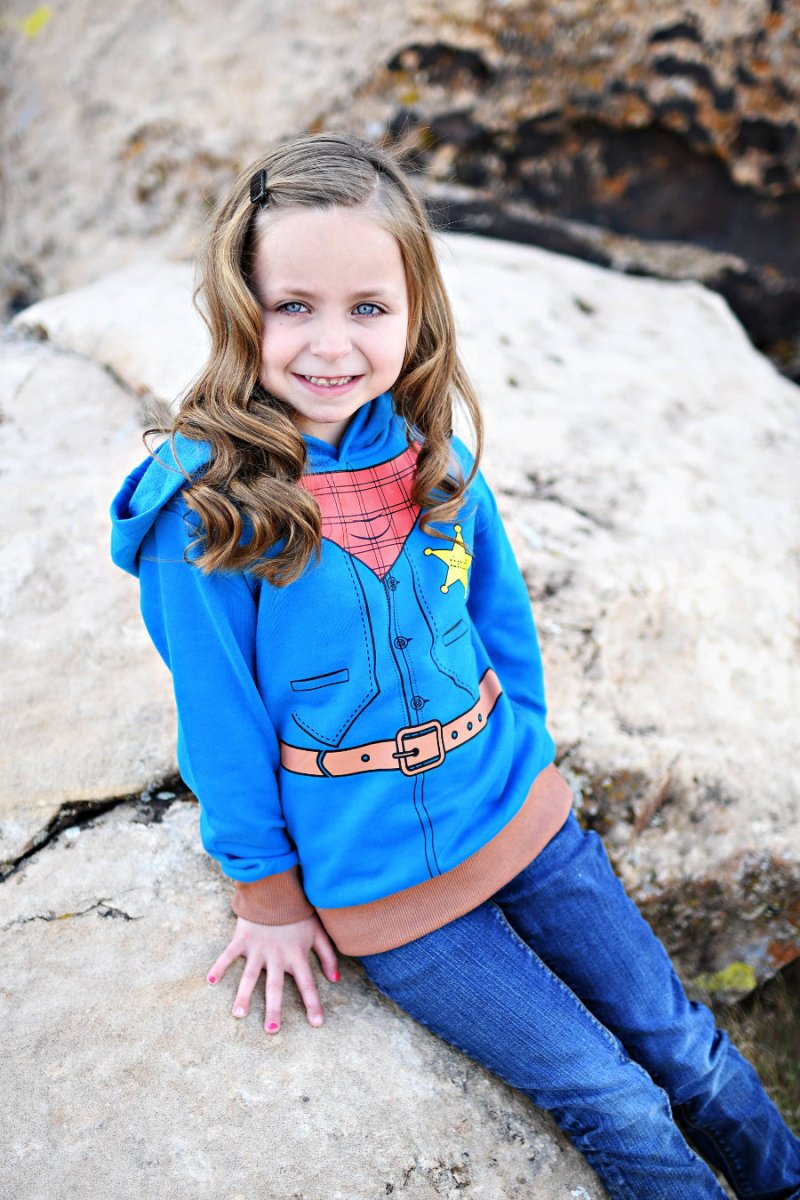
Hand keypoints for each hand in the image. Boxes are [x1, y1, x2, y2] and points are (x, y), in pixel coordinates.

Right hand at [207, 914, 339, 1033]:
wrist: (278, 889)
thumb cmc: (300, 913)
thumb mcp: (318, 932)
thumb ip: (328, 956)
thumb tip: (335, 979)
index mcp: (297, 956)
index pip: (307, 984)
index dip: (313, 1004)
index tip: (317, 1024)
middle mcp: (277, 956)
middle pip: (275, 987)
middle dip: (274, 1008)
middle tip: (271, 1030)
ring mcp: (258, 949)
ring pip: (249, 976)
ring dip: (243, 995)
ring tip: (238, 1015)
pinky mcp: (243, 939)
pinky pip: (229, 955)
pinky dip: (219, 966)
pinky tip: (210, 981)